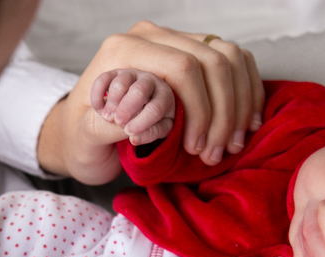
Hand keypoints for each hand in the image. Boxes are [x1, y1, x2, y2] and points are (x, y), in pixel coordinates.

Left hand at [38, 21, 264, 183]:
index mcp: (123, 51)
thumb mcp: (82, 139)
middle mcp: (150, 37)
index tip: (196, 149)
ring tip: (231, 144)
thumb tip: (135, 122)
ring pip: (228, 57)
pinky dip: (245, 92)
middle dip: (222, 111)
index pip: (182, 67)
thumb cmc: (81, 138)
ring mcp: (173, 41)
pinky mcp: (190, 53)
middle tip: (217, 152)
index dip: (201, 109)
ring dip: (238, 103)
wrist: (78, 132)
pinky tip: (245, 124)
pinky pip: (233, 61)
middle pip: (211, 60)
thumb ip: (102, 128)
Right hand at [90, 68, 174, 145]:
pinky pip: (103, 79)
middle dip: (126, 109)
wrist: (131, 115)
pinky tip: (99, 110)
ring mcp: (132, 75)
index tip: (129, 133)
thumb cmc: (146, 124)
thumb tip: (134, 138)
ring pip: (121, 83)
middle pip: (139, 91)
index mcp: (165, 96)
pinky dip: (97, 96)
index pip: (155, 108)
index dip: (142, 122)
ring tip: (107, 117)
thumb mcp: (153, 131)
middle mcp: (151, 81)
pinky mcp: (115, 73)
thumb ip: (147, 135)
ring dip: (112, 103)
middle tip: (118, 122)